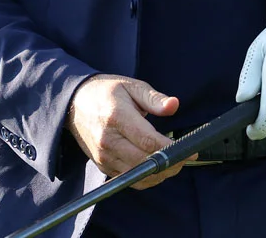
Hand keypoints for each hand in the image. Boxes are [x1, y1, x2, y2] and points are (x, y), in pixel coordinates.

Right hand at [67, 74, 192, 189]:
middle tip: (185, 158)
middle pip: (144, 161)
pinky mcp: (102, 165)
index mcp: (117, 117)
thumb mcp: (131, 86)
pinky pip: (128, 179)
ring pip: (137, 174)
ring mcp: (103, 155)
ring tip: (174, 164)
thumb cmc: (107, 92)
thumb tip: (174, 106)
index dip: (171, 148)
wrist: (74, 103)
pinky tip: (157, 169)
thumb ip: (154, 98)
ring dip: (159, 174)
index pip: (148, 141)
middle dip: (170, 164)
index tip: (190, 149)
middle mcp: (108, 140)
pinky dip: (145, 178)